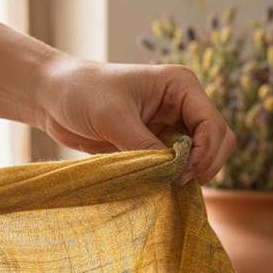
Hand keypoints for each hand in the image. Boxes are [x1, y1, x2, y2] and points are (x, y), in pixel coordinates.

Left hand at [36, 56, 235, 186]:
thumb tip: (169, 174)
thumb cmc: (81, 92)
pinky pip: (180, 166)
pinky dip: (177, 178)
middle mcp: (182, 104)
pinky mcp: (157, 145)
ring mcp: (172, 126)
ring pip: (205, 155)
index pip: (212, 122)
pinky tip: (162, 186)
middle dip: (206, 163)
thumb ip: (143, 145)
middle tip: (178, 182)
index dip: (205, 151)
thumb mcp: (112, 117)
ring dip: (194, 173)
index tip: (182, 172)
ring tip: (170, 185)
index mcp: (180, 86)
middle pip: (219, 140)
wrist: (53, 98)